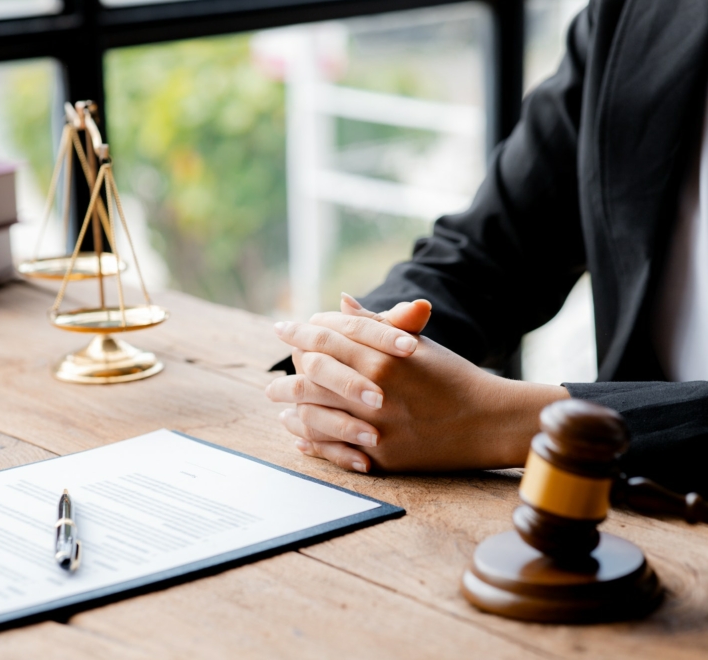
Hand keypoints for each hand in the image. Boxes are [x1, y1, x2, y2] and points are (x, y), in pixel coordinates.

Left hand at [266, 298, 568, 472]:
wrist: (488, 421)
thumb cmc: (452, 376)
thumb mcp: (417, 345)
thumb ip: (374, 324)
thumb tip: (340, 302)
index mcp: (384, 357)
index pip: (326, 339)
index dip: (299, 332)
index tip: (282, 329)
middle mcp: (375, 391)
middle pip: (311, 377)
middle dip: (286, 376)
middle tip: (270, 381)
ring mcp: (377, 426)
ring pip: (315, 415)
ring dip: (291, 409)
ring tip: (279, 405)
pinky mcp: (381, 456)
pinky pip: (333, 449)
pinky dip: (310, 442)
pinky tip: (298, 435)